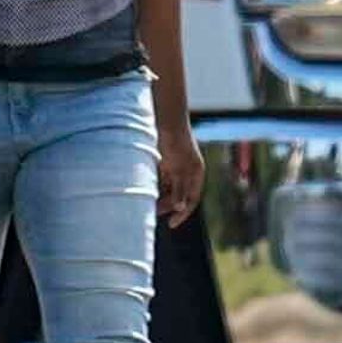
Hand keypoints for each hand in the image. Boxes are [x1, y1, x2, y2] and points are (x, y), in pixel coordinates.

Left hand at [155, 114, 205, 229]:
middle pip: (179, 195)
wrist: (164, 118)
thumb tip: (180, 208)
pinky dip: (154, 187)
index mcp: (196, 173)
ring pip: (168, 189)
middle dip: (168, 206)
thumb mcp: (178, 167)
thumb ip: (179, 187)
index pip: (192, 199)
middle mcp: (187, 171)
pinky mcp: (164, 161)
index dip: (182, 213)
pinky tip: (144, 192)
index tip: (171, 224)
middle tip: (154, 213)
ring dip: (160, 197)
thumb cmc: (175, 141)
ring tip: (147, 204)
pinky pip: (160, 180)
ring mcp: (176, 166)